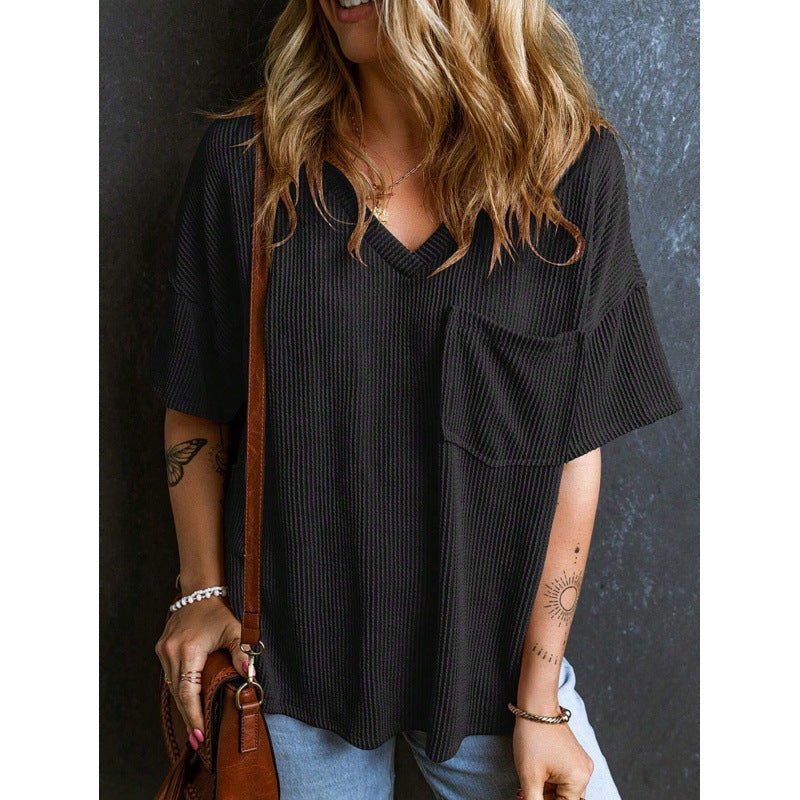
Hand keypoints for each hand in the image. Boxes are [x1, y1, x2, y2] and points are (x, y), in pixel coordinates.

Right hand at [155, 597, 247, 746]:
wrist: (199, 592)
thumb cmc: (218, 612)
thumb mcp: (234, 630)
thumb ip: (242, 653)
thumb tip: (250, 676)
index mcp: (189, 650)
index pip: (189, 691)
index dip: (193, 714)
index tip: (200, 734)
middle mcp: (172, 652)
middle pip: (178, 693)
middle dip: (189, 717)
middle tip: (198, 740)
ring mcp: (163, 651)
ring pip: (172, 687)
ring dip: (183, 706)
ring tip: (194, 727)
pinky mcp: (161, 650)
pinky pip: (169, 676)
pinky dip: (179, 691)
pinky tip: (187, 703)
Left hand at [512, 716, 593, 799]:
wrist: (535, 707)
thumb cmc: (532, 736)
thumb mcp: (529, 775)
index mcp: (578, 779)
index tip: (531, 797)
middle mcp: (585, 772)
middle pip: (567, 799)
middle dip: (548, 798)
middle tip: (529, 792)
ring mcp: (581, 763)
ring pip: (565, 790)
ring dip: (549, 792)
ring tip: (531, 782)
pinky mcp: (575, 756)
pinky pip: (566, 777)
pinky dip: (552, 781)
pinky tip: (538, 774)